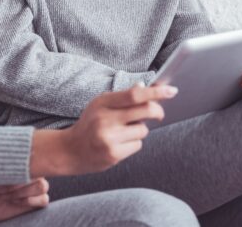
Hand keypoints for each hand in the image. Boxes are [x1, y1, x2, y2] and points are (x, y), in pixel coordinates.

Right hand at [30, 83, 177, 176]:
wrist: (69, 150)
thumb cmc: (89, 124)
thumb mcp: (100, 105)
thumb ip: (122, 97)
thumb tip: (144, 87)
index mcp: (102, 102)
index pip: (134, 95)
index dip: (156, 92)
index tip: (171, 90)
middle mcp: (105, 119)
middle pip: (145, 111)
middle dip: (157, 111)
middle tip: (158, 113)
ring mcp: (109, 138)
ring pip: (143, 130)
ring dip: (140, 130)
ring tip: (123, 133)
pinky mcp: (113, 154)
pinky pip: (137, 145)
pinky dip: (133, 144)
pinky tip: (119, 144)